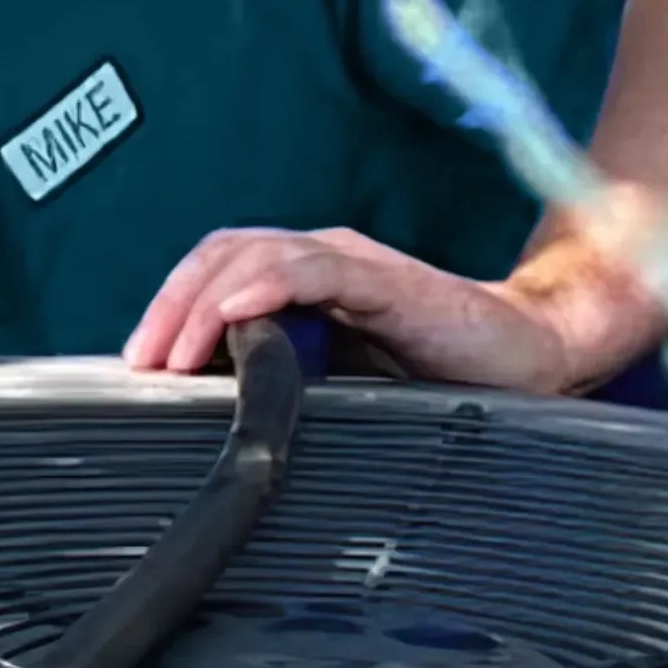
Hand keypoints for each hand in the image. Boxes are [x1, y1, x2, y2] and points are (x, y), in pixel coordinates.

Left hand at [122, 226, 578, 392]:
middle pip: (222, 254)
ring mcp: (353, 264)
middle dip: (171, 304)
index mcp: (304, 277)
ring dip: (204, 301)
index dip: (170, 305)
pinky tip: (237, 312)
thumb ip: (282, 379)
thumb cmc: (436, 372)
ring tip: (175, 350)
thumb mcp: (339, 382)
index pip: (215, 269)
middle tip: (141, 362)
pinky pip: (316, 270)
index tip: (139, 363)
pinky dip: (267, 285)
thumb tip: (211, 413)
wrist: (528, 357)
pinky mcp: (388, 282)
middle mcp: (322, 258)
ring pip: (256, 255)